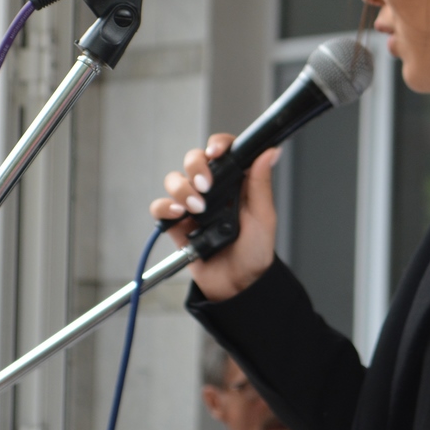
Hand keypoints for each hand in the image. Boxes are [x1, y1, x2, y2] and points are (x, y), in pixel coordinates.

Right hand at [149, 133, 280, 300]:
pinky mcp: (177, 224)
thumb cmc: (255, 251)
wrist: (239, 284)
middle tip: (206, 186)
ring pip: (174, 180)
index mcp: (235, 182)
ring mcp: (193, 205)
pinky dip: (165, 206)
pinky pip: (161, 207)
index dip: (217, 145)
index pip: (222, 152)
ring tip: (197, 208)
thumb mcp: (263, 216)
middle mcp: (212, 190)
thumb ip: (261, 183)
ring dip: (182, 188)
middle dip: (195, 166)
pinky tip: (179, 214)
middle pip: (194, 160)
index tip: (216, 151)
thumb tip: (269, 152)